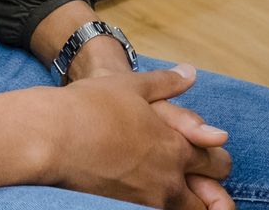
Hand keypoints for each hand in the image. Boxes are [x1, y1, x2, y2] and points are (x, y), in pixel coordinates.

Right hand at [0, 65, 232, 207]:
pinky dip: (164, 208)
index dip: (218, 159)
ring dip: (191, 205)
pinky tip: (155, 198)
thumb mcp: (133, 86)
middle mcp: (168, 179)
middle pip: (212, 199)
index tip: (213, 155)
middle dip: (216, 193)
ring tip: (187, 197)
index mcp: (176, 147)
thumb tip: (190, 73)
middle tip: (210, 187)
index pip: (218, 163)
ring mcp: (147, 200)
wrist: (50, 136)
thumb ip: (167, 82)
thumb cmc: (90, 106)